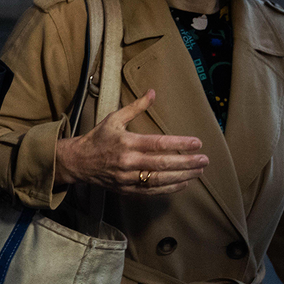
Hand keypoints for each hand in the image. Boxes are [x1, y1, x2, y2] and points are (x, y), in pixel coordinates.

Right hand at [55, 89, 207, 194]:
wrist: (78, 162)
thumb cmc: (98, 138)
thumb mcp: (115, 118)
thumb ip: (136, 107)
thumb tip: (153, 91)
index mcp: (127, 142)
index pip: (159, 143)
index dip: (180, 143)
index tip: (197, 142)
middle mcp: (128, 161)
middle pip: (163, 163)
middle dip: (187, 162)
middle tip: (204, 160)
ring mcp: (128, 178)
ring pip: (160, 180)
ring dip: (183, 176)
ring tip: (199, 172)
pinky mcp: (127, 190)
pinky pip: (152, 192)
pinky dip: (170, 188)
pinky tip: (184, 183)